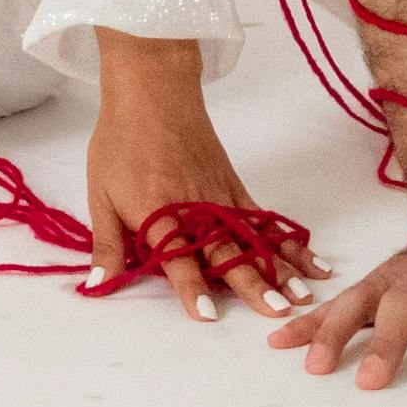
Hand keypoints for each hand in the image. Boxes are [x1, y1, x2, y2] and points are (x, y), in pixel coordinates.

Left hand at [82, 45, 325, 321]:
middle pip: (226, 251)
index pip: (176, 256)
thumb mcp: (101, 194)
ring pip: (253, 239)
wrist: (153, 93)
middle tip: (276, 312)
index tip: (207, 313)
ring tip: (304, 295)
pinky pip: (264, 220)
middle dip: (252, 284)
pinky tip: (309, 262)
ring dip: (280, 269)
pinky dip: (287, 242)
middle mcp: (195, 208)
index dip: (190, 285)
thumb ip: (107, 244)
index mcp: (158, 212)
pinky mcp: (235, 189)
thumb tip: (97, 286)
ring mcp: (221, 198)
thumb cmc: (122, 143)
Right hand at [266, 209, 406, 389]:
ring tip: (313, 366)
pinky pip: (336, 302)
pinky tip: (279, 343)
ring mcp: (395, 277)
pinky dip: (307, 321)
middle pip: (403, 306)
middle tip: (368, 383)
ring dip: (334, 331)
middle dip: (385, 343)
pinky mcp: (374, 284)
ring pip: (359, 301)